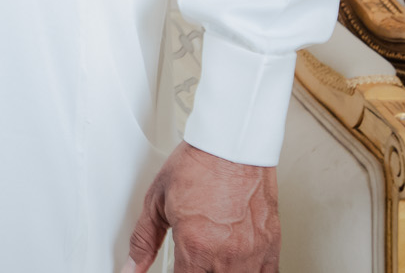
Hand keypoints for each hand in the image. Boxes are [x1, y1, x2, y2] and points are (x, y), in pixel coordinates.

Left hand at [127, 142, 278, 272]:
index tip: (174, 268)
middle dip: (198, 272)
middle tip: (193, 260)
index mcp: (196, 247)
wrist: (232, 145)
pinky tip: (237, 266)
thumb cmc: (199, 165)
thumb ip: (143, 239)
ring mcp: (252, 253)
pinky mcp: (272, 246)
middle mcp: (227, 255)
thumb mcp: (157, 201)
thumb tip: (132, 266)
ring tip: (211, 262)